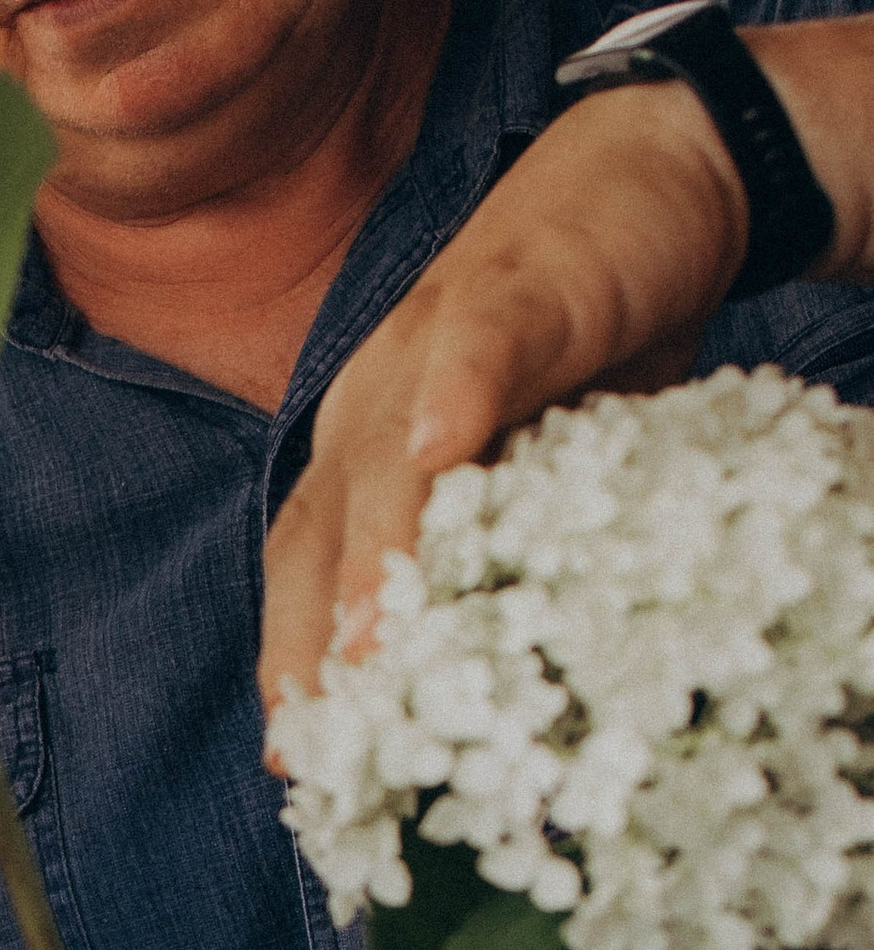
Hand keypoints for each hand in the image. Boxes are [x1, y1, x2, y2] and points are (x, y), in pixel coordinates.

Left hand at [260, 77, 746, 713]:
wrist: (657, 180)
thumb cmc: (586, 342)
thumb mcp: (536, 467)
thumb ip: (501, 552)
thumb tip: (498, 682)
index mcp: (365, 447)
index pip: (307, 568)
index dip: (293, 662)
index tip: (298, 768)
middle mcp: (373, 402)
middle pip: (320, 531)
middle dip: (312, 641)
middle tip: (329, 747)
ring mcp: (434, 342)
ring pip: (386, 458)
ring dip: (376, 553)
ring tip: (374, 649)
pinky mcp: (518, 289)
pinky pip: (476, 348)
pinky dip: (457, 396)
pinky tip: (445, 447)